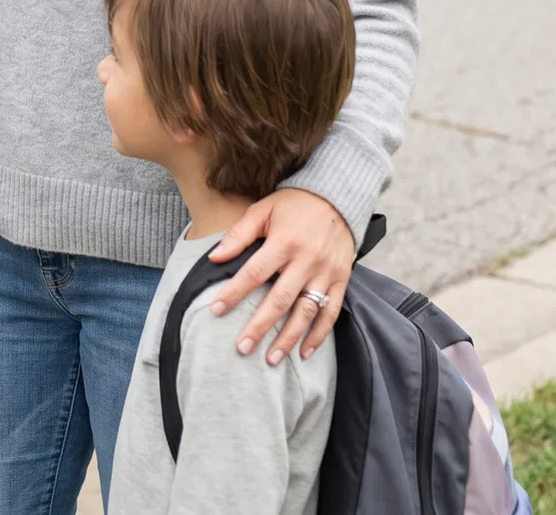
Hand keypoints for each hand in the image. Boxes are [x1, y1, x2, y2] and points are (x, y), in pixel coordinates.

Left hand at [206, 188, 354, 364]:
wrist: (337, 198)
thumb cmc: (294, 205)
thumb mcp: (263, 211)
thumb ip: (239, 235)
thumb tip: (214, 258)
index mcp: (284, 242)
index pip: (255, 273)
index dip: (235, 292)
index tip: (217, 310)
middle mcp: (306, 260)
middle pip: (280, 299)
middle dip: (260, 326)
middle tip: (242, 347)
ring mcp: (326, 272)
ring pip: (307, 311)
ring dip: (289, 337)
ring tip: (272, 359)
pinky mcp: (341, 280)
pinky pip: (332, 312)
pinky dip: (320, 334)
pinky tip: (306, 352)